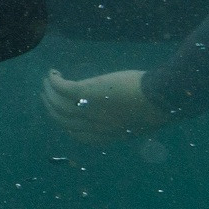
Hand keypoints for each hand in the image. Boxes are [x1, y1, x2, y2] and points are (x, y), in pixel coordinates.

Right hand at [42, 68, 166, 146]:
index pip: (78, 134)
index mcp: (107, 135)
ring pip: (58, 103)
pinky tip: (53, 73)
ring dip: (49, 91)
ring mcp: (89, 109)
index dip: (66, 124)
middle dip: (51, 107)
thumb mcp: (142, 121)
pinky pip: (61, 87)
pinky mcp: (87, 91)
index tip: (62, 112)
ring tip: (47, 80)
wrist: (162, 99)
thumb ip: (128, 119)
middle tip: (46, 94)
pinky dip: (54, 80)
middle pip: (62, 119)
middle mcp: (93, 126)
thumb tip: (128, 111)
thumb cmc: (159, 108)